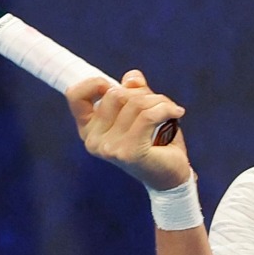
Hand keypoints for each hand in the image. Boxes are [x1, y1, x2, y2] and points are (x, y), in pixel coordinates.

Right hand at [66, 70, 189, 190]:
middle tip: (159, 105)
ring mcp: (108, 148)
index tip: (121, 88)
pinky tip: (177, 113)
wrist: (170, 176)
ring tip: (171, 110)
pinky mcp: (128, 151)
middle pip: (115, 94)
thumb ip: (134, 92)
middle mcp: (93, 140)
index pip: (75, 95)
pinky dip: (167, 109)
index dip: (95, 83)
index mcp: (89, 129)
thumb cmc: (155, 143)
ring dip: (159, 101)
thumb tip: (132, 77)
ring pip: (135, 103)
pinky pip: (148, 115)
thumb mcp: (142, 112)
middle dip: (142, 93)